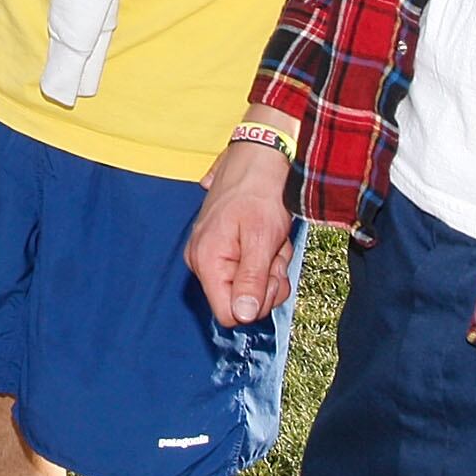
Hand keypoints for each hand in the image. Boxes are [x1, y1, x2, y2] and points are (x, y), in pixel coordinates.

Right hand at [184, 136, 298, 325]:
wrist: (260, 158)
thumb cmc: (260, 192)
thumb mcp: (262, 239)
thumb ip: (250, 280)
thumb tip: (241, 317)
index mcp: (206, 260)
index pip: (229, 314)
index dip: (256, 302)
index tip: (269, 273)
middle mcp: (202, 261)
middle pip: (241, 302)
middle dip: (266, 281)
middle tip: (274, 251)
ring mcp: (211, 254)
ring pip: (249, 286)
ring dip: (270, 267)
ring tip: (272, 239)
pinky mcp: (223, 248)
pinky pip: (248, 269)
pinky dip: (265, 257)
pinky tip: (268, 237)